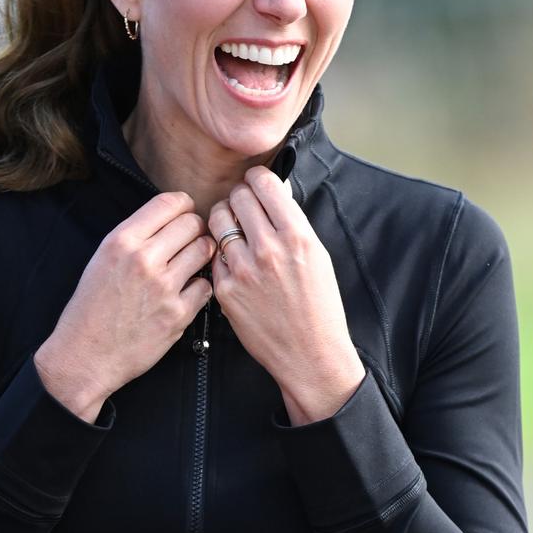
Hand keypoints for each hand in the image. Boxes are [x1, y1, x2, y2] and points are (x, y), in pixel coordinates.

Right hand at [34, 192, 214, 421]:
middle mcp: (144, 259)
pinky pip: (206, 286)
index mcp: (122, 241)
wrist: (86, 355)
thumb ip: (135, 236)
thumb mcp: (102, 258)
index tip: (185, 213)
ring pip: (204, 250)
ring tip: (189, 264)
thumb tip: (171, 217)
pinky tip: (185, 292)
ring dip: (201, 255)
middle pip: (192, 224)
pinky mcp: (178, 313)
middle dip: (195, 229)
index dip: (184, 205)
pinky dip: (199, 287)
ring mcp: (164, 287)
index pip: (169, 202)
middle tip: (190, 241)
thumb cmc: (92, 307)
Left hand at [208, 167, 363, 424]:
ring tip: (232, 228)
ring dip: (224, 219)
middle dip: (239, 196)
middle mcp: (269, 249)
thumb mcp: (318, 257)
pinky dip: (220, 252)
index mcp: (297, 237)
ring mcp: (243, 270)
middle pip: (237, 197)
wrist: (309, 354)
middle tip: (242, 205)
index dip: (257, 178)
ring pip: (218, 221)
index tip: (254, 182)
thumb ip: (294, 224)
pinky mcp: (225, 290)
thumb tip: (274, 194)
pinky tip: (233, 261)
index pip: (265, 184)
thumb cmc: (319, 307)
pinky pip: (214, 255)